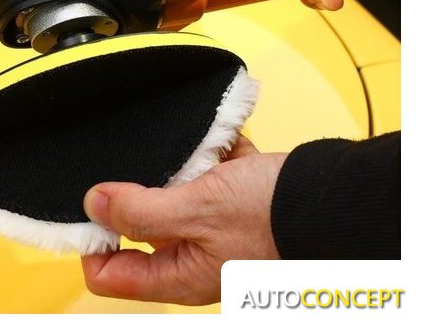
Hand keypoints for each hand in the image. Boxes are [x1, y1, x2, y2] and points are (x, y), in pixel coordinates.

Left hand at [80, 136, 286, 304]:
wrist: (332, 197)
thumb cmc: (273, 215)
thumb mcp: (199, 211)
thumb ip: (141, 211)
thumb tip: (92, 203)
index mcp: (180, 274)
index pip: (111, 274)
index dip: (92, 240)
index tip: (89, 203)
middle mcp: (192, 256)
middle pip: (138, 228)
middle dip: (139, 193)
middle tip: (145, 167)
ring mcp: (211, 228)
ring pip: (170, 194)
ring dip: (178, 170)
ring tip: (194, 155)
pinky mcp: (227, 203)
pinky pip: (202, 177)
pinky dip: (207, 159)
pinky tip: (221, 148)